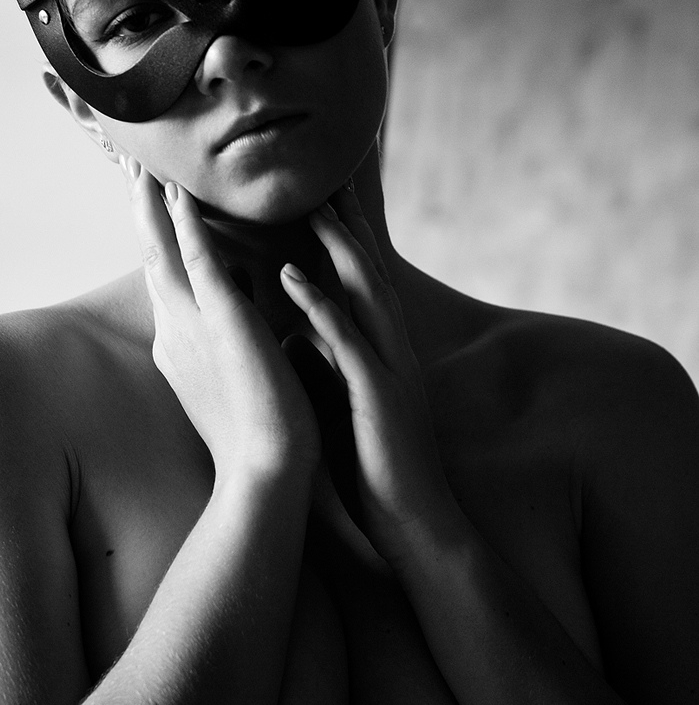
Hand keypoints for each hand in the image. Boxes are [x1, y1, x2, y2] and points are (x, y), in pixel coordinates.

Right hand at [126, 161, 320, 479]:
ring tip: (143, 166)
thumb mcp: (239, 379)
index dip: (158, 243)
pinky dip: (186, 224)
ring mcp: (192, 324)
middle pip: (152, 259)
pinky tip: (178, 192)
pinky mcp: (219, 319)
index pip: (168, 283)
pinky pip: (197, 260)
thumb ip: (234, 346)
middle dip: (143, 215)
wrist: (267, 469)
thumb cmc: (260, 435)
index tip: (153, 210)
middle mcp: (176, 331)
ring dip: (153, 206)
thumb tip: (246, 322)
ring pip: (163, 251)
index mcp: (184, 346)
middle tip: (132, 170)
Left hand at [280, 187, 455, 558]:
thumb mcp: (346, 405)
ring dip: (338, 249)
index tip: (328, 198)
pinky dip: (318, 304)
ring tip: (311, 209)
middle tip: (327, 179)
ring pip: (365, 294)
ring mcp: (390, 370)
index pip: (366, 284)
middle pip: (371, 273)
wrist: (413, 525)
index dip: (350, 239)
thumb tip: (295, 335)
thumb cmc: (374, 471)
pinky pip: (346, 340)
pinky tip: (290, 276)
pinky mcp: (378, 395)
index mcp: (385, 354)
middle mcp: (393, 352)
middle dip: (351, 225)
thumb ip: (327, 364)